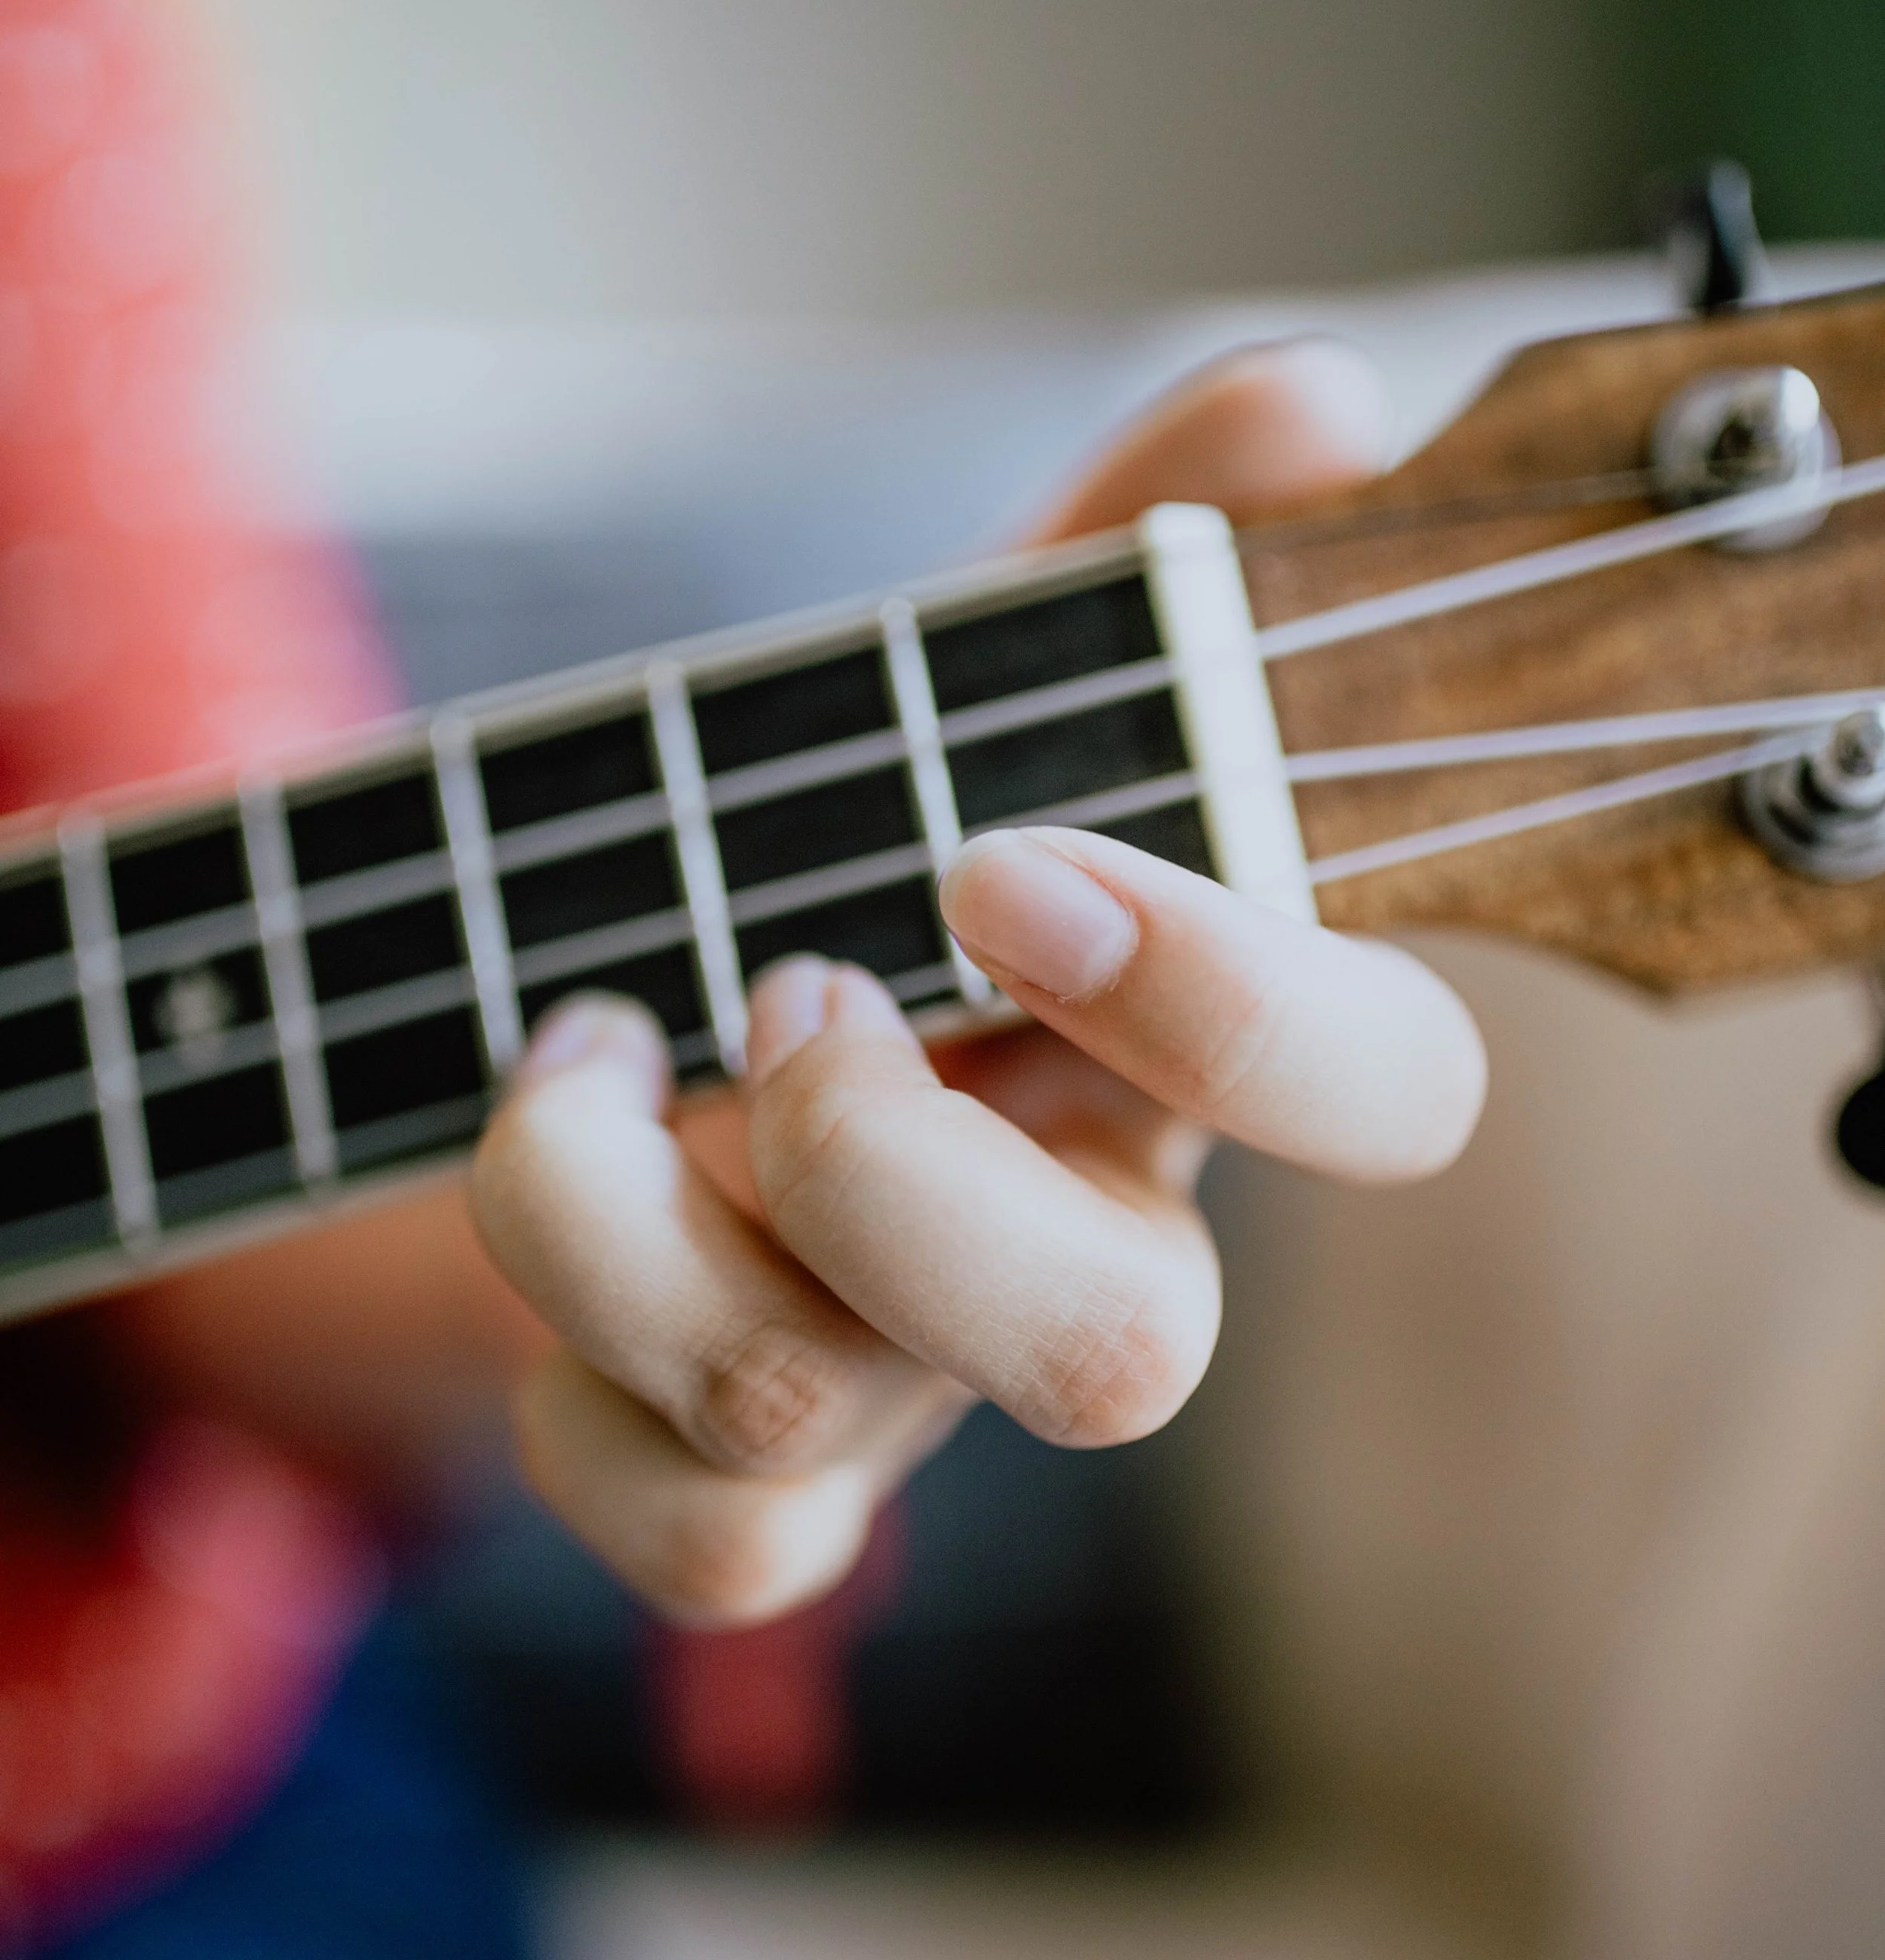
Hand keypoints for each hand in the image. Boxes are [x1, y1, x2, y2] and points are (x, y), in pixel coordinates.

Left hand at [470, 343, 1486, 1623]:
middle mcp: (1079, 1256)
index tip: (1006, 861)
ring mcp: (912, 1399)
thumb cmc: (838, 865)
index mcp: (1179, 1060)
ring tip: (580, 1037)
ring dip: (619, 1215)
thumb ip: (1112, 569)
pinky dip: (566, 1362)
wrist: (639, 1035)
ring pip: (810, 1433)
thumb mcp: (947, 693)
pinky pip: (703, 1551)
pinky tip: (552, 1171)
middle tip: (786, 988)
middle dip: (893, 1169)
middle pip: (1121, 1362)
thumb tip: (1311, 408)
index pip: (1388, 1102)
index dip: (1237, 1011)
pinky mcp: (754, 1491)